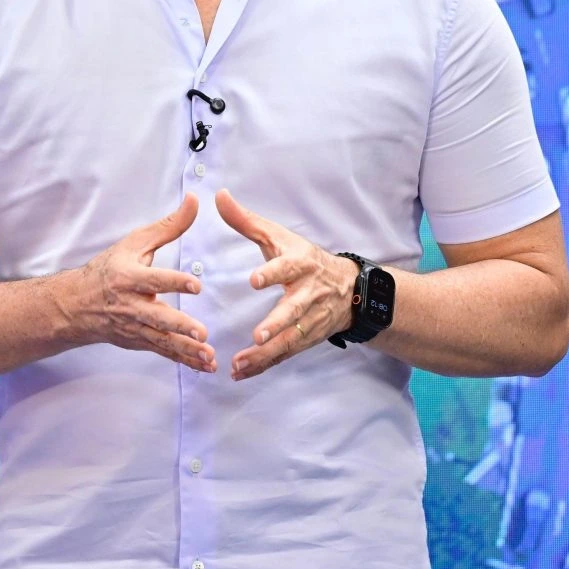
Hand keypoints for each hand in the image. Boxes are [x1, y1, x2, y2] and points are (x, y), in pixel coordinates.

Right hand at [71, 193, 215, 372]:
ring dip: (186, 350)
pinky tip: (205, 366)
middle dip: (180, 327)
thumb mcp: (135, 242)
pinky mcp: (139, 342)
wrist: (76, 304)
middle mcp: (130, 305)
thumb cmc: (109, 268)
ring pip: (162, 341)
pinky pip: (163, 352)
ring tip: (208, 356)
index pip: (154, 280)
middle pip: (157, 317)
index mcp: (128, 278)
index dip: (175, 282)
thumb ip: (168, 225)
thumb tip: (195, 200)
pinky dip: (184, 361)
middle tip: (202, 332)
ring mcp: (134, 327)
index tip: (196, 285)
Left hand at [216, 189, 360, 379]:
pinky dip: (265, 365)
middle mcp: (308, 293)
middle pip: (294, 310)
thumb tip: (219, 195)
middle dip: (277, 324)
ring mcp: (310, 319)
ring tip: (241, 362)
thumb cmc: (304, 258)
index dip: (272, 273)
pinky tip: (242, 373)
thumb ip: (246, 220)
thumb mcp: (279, 236)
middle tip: (258, 336)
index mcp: (300, 264)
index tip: (254, 280)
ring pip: (290, 339)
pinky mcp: (306, 338)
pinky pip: (285, 354)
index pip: (286, 268)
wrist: (349, 288)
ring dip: (267, 354)